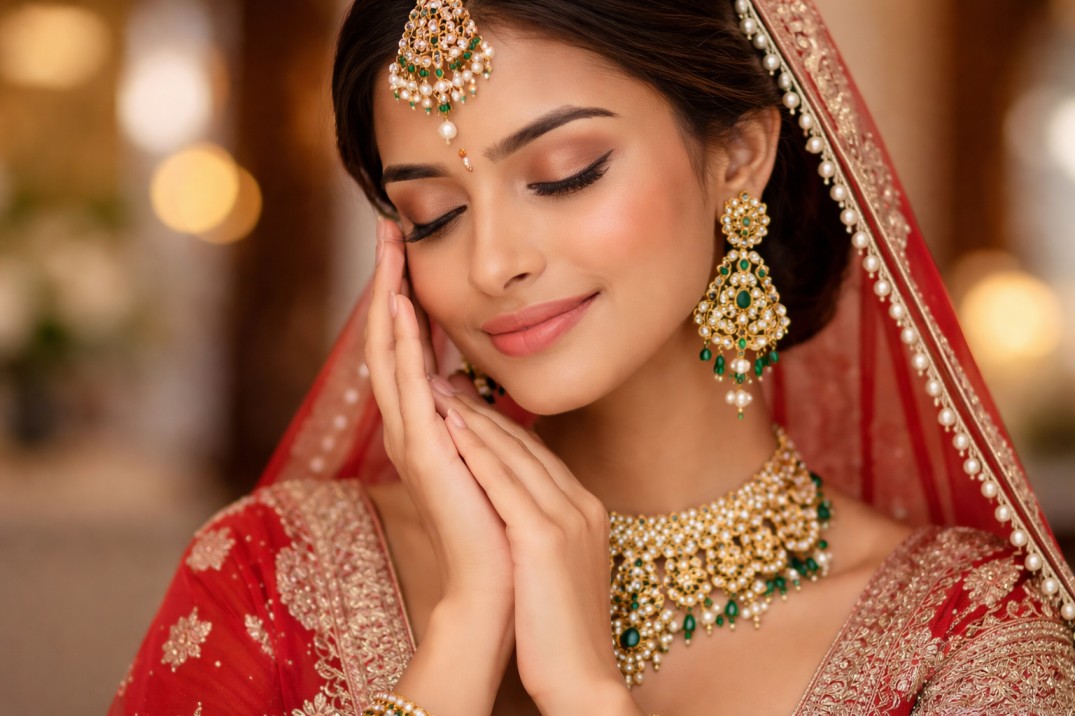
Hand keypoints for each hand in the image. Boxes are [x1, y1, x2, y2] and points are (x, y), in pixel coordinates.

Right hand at [364, 218, 513, 608]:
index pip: (410, 348)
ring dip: (387, 300)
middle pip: (391, 341)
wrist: (501, 585)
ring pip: (391, 355)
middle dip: (387, 284)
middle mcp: (411, 426)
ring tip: (386, 250)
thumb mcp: (486, 456)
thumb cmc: (499, 525)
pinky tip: (398, 306)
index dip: (405, 298)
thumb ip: (472, 420)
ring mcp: (413, 439)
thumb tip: (464, 385)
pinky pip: (407, 388)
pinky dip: (400, 345)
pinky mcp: (424, 454)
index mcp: (428, 424)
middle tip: (384, 228)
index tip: (407, 248)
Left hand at [427, 385, 642, 715]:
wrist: (582, 679)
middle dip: (482, 410)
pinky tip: (450, 429)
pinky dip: (478, 451)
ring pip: (515, 453)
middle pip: (526, 444)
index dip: (498, 425)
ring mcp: (567, 518)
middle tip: (442, 380)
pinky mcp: (545, 538)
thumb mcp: (557, 570)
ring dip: (474, 418)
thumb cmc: (559, 632)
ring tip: (437, 389)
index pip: (537, 455)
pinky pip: (506, 483)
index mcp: (585, 510)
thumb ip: (541, 532)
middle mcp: (581, 505)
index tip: (464, 402)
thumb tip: (511, 516)